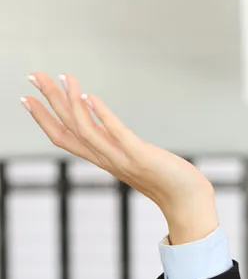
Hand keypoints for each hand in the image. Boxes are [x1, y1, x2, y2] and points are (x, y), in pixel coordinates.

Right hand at [21, 72, 218, 243]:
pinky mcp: (141, 156)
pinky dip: (101, 115)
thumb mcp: (137, 161)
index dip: (43, 119)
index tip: (27, 97)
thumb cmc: (168, 182)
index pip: (64, 138)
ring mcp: (122, 159)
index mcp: (104, 160)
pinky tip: (91, 96)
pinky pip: (116, 133)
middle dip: (49, 102)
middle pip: (67, 129)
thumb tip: (112, 132)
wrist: (189, 203)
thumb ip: (121, 148)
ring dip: (70, 102)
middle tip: (33, 75)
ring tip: (63, 77)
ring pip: (85, 129)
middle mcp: (107, 160)